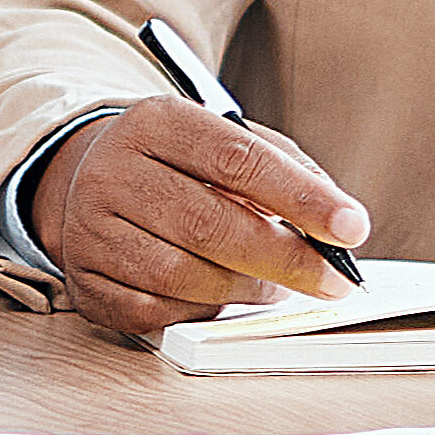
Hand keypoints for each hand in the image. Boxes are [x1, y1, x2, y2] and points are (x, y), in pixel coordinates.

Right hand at [22, 98, 375, 337]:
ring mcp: (89, 230)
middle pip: (211, 225)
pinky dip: (200, 311)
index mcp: (155, 122)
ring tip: (277, 287)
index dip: (301, 197)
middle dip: (286, 259)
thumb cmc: (177, 165)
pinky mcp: (84, 281)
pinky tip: (221, 297)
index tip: (351, 226)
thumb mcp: (224, 140)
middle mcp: (111, 172)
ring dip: (245, 290)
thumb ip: (284, 170)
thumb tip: (339, 224)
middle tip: (332, 281)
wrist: (89, 181)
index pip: (238, 159)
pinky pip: (154, 312)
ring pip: (183, 276)